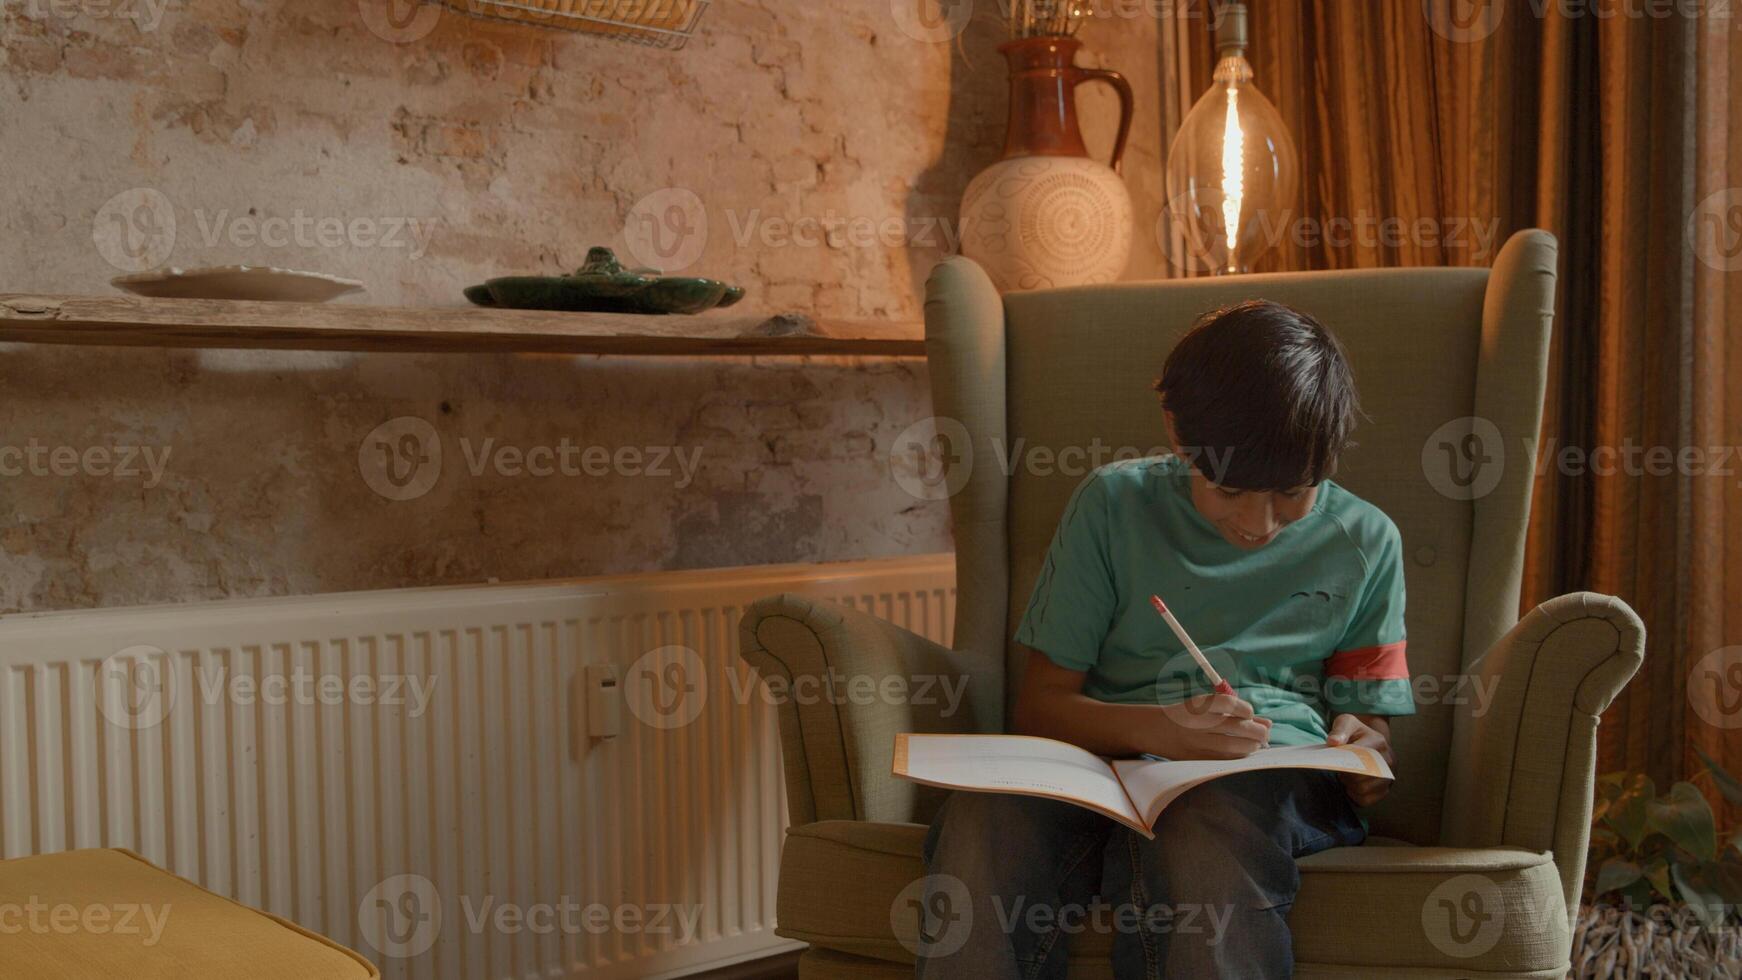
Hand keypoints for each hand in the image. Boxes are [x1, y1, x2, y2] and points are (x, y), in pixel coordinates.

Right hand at [1153, 693, 1272, 759]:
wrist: (1156, 730)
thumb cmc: (1188, 715)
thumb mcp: (1207, 706)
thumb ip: (1237, 712)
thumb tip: (1269, 723)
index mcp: (1198, 705)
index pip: (1229, 703)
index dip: (1246, 710)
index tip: (1249, 714)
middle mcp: (1197, 723)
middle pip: (1237, 727)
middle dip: (1258, 731)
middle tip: (1263, 733)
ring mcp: (1197, 743)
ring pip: (1235, 747)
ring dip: (1252, 745)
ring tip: (1256, 743)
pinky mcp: (1198, 759)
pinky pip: (1227, 760)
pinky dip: (1241, 756)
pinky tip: (1244, 752)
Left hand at [1327, 713, 1394, 806]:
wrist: (1371, 742)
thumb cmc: (1355, 733)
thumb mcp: (1346, 723)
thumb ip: (1339, 730)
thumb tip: (1333, 743)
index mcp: (1378, 742)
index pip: (1358, 757)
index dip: (1342, 761)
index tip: (1335, 759)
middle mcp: (1388, 761)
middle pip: (1360, 776)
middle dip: (1344, 774)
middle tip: (1340, 767)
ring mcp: (1389, 777)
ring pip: (1362, 789)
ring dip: (1348, 784)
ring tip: (1346, 774)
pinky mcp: (1385, 791)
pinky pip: (1365, 800)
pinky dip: (1354, 795)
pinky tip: (1351, 784)